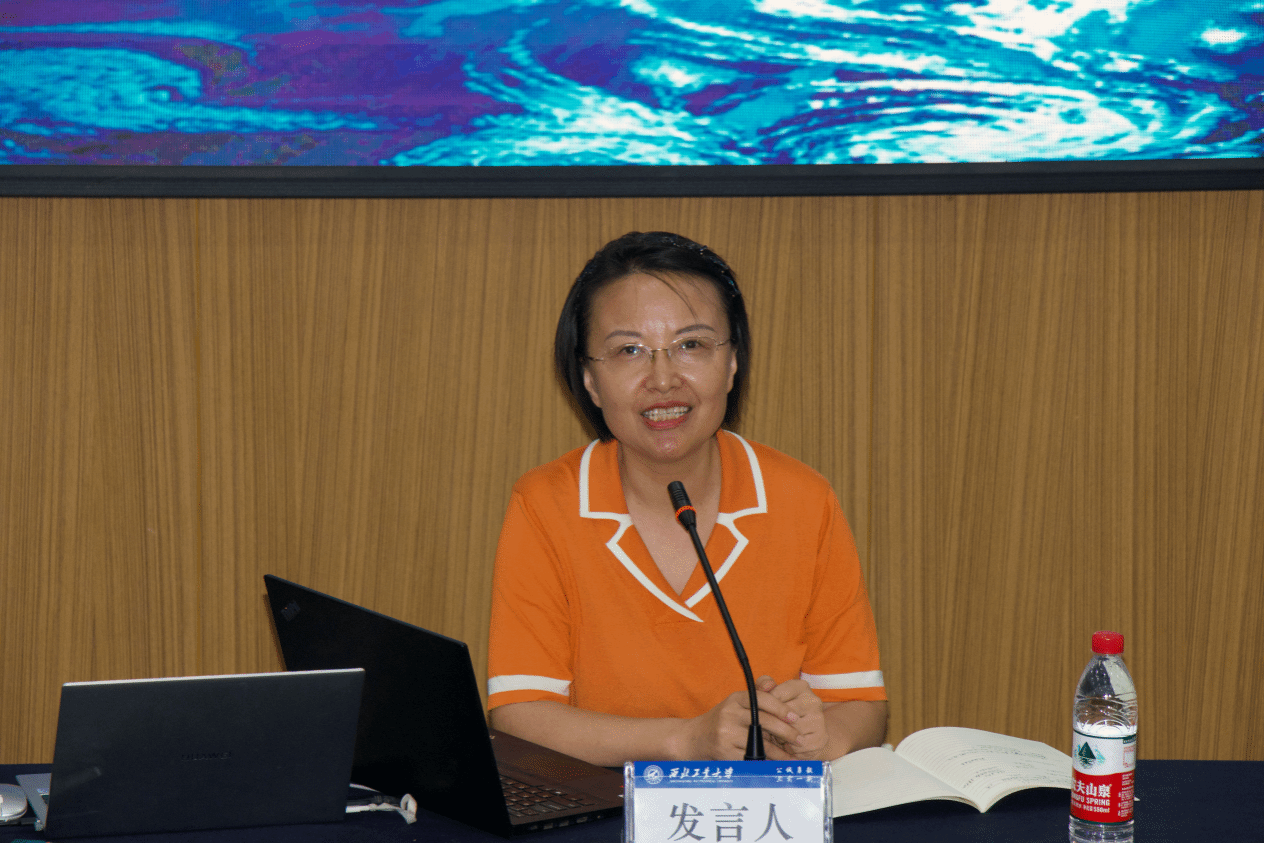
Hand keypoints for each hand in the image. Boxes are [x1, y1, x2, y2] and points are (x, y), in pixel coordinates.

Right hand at [674, 684, 804, 760]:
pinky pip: (751, 758)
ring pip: (760, 743)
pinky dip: (765, 762)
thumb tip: (774, 684)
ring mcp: (726, 733)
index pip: (762, 699)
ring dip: (779, 752)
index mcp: (735, 699)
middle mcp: (729, 713)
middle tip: (799, 738)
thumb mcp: (736, 703)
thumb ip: (757, 694)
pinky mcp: (725, 752)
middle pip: (764, 721)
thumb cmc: (722, 720)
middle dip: (785, 731)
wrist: (693, 738)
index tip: (795, 717)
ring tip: (792, 757)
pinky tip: (775, 764)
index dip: (781, 708)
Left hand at [755, 676, 829, 760]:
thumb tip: (765, 686)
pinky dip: (789, 748)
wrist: (805, 734)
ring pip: (791, 731)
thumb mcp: (772, 697)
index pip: (776, 695)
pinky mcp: (821, 738)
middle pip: (784, 714)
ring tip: (777, 736)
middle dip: (773, 723)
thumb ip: (764, 685)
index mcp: (801, 687)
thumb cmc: (782, 713)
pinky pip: (798, 745)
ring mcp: (819, 719)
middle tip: (768, 728)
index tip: (761, 712)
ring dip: (780, 737)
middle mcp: (813, 700)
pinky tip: (788, 745)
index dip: (765, 707)